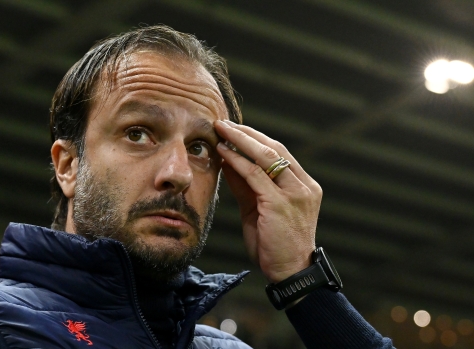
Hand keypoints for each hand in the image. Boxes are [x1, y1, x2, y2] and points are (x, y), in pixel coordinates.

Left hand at [214, 120, 321, 282]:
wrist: (290, 272)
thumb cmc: (274, 244)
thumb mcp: (259, 209)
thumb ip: (247, 186)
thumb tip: (229, 161)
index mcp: (303, 186)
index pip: (279, 153)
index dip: (255, 138)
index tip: (234, 129)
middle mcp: (304, 186)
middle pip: (275, 148)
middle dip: (247, 133)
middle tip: (224, 122)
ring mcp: (295, 193)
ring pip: (266, 156)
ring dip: (240, 140)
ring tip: (221, 129)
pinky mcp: (281, 203)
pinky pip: (255, 175)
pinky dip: (238, 161)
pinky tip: (224, 152)